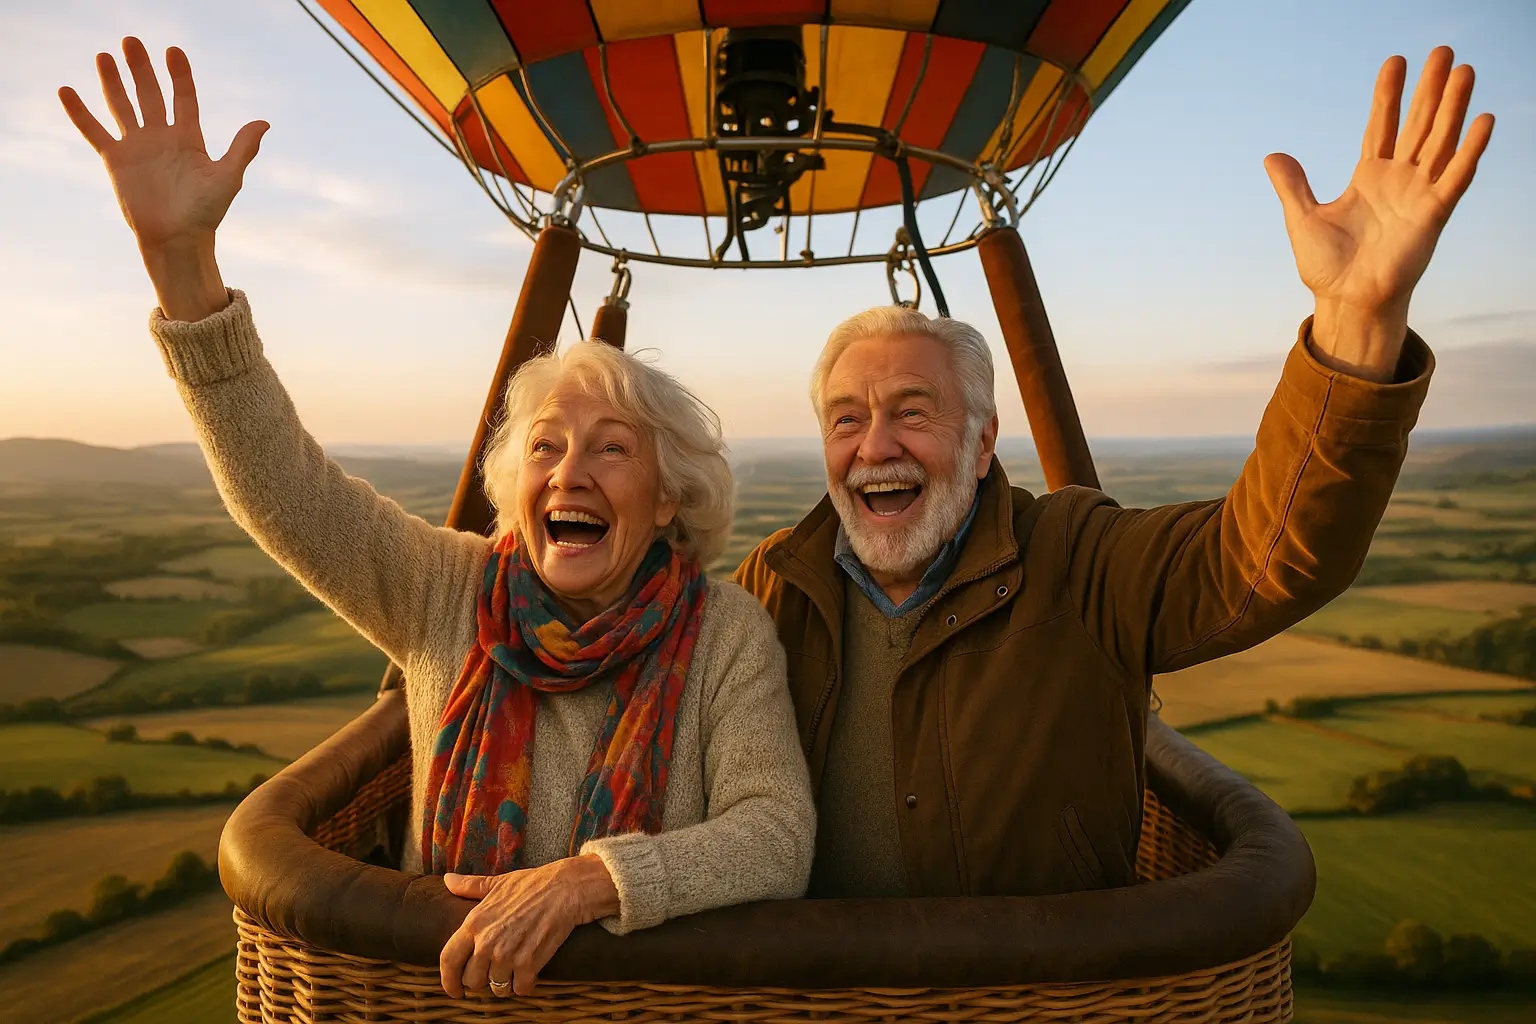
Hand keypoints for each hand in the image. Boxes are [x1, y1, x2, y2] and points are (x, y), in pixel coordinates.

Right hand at [59, 38, 266, 320]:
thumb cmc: (206, 212)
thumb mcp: (227, 178)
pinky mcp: (115, 160)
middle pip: (150, 94)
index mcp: (189, 138)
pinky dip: (80, 112)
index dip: (179, 74)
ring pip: (122, 106)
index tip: (173, 51)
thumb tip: (264, 123)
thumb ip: (242, 149)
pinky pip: (94, 131)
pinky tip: (66, 90)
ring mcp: (137, 146)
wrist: (177, 240)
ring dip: (112, 81)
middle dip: (141, 68)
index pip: (184, 97)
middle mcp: (162, 137)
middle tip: (131, 41)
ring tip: (104, 56)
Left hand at [438, 855, 619, 998]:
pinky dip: (525, 985)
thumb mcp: (497, 883)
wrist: (566, 888)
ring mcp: (508, 956)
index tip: (454, 990)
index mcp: (474, 923)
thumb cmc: (532, 884)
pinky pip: (520, 990)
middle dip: (482, 981)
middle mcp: (487, 943)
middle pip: (472, 981)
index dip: (448, 981)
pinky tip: (529, 973)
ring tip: (513, 971)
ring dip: (504, 984)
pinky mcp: (529, 965)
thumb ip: (470, 886)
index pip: (448, 961)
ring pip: (496, 989)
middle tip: (493, 973)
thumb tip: (447, 880)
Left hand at [1265, 47, 1493, 380]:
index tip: (1395, 61)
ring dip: (1453, 107)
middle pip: (1418, 124)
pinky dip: (1469, 150)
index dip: (1388, 95)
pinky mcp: (1434, 214)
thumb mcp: (1303, 219)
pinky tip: (1482, 120)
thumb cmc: (1327, 267)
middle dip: (1429, 89)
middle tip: (1443, 51)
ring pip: (1441, 141)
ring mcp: (1418, 194)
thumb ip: (1293, 186)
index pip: (1381, 126)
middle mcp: (1398, 180)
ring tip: (1464, 71)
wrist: (1346, 301)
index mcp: (1369, 178)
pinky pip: (1456, 176)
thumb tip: (1273, 156)